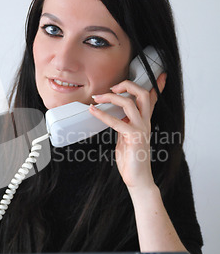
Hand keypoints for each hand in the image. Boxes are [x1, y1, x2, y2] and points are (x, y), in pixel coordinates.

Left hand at [89, 73, 166, 189]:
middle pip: (143, 94)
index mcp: (144, 121)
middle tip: (112, 87)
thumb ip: (124, 125)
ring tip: (97, 98)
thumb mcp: (127, 137)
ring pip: (130, 103)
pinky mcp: (134, 138)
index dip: (157, 85)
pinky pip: (117, 122)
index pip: (153, 99)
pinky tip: (93, 111)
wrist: (138, 179)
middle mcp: (145, 123)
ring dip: (111, 98)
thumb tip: (115, 115)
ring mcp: (141, 129)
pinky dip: (102, 115)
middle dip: (127, 85)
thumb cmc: (131, 159)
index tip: (161, 74)